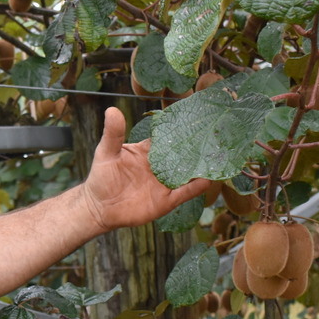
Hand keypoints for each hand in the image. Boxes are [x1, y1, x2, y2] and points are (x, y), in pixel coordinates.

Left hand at [81, 107, 210, 231]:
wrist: (99, 208)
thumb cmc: (101, 177)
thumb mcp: (106, 153)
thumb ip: (113, 134)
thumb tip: (112, 110)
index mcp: (148, 152)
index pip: (168, 136)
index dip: (181, 127)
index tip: (197, 114)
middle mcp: (160, 166)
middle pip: (183, 153)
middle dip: (198, 145)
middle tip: (216, 132)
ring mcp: (165, 183)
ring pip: (189, 173)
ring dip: (202, 165)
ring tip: (219, 155)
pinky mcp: (166, 201)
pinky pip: (185, 193)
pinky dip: (197, 187)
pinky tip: (208, 179)